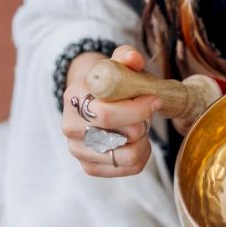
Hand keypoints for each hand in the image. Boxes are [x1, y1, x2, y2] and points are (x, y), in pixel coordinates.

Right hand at [61, 45, 161, 176]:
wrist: (93, 98)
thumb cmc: (111, 81)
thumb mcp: (117, 64)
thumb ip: (127, 58)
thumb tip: (133, 58)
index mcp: (75, 98)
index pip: (107, 114)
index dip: (138, 109)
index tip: (155, 100)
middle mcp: (70, 127)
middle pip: (121, 136)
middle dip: (143, 124)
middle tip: (146, 114)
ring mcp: (78, 150)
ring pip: (128, 156)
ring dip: (144, 141)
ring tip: (142, 127)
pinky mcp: (89, 167)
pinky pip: (129, 168)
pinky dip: (142, 156)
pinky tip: (138, 141)